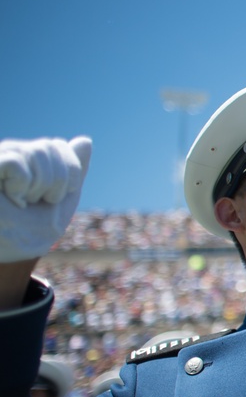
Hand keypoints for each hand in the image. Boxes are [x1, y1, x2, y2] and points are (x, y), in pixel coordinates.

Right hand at [0, 136, 91, 262]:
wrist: (10, 256)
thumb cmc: (31, 231)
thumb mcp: (61, 200)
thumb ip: (73, 171)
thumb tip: (85, 140)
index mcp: (27, 158)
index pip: (57, 145)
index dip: (68, 173)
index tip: (54, 197)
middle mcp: (9, 153)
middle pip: (49, 147)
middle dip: (56, 182)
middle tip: (37, 202)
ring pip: (36, 151)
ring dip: (40, 186)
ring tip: (22, 202)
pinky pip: (14, 162)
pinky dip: (22, 185)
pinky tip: (11, 200)